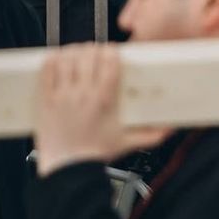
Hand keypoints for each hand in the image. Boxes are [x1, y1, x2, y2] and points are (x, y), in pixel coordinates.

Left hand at [34, 45, 170, 177]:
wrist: (68, 169)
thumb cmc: (95, 155)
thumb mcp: (127, 143)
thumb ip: (152, 135)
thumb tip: (172, 129)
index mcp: (103, 100)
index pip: (109, 62)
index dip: (111, 51)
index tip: (112, 51)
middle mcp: (82, 94)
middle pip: (88, 55)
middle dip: (93, 49)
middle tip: (95, 53)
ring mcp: (62, 96)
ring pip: (67, 59)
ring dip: (73, 51)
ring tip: (77, 53)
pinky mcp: (46, 100)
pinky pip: (46, 72)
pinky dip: (51, 60)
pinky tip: (57, 58)